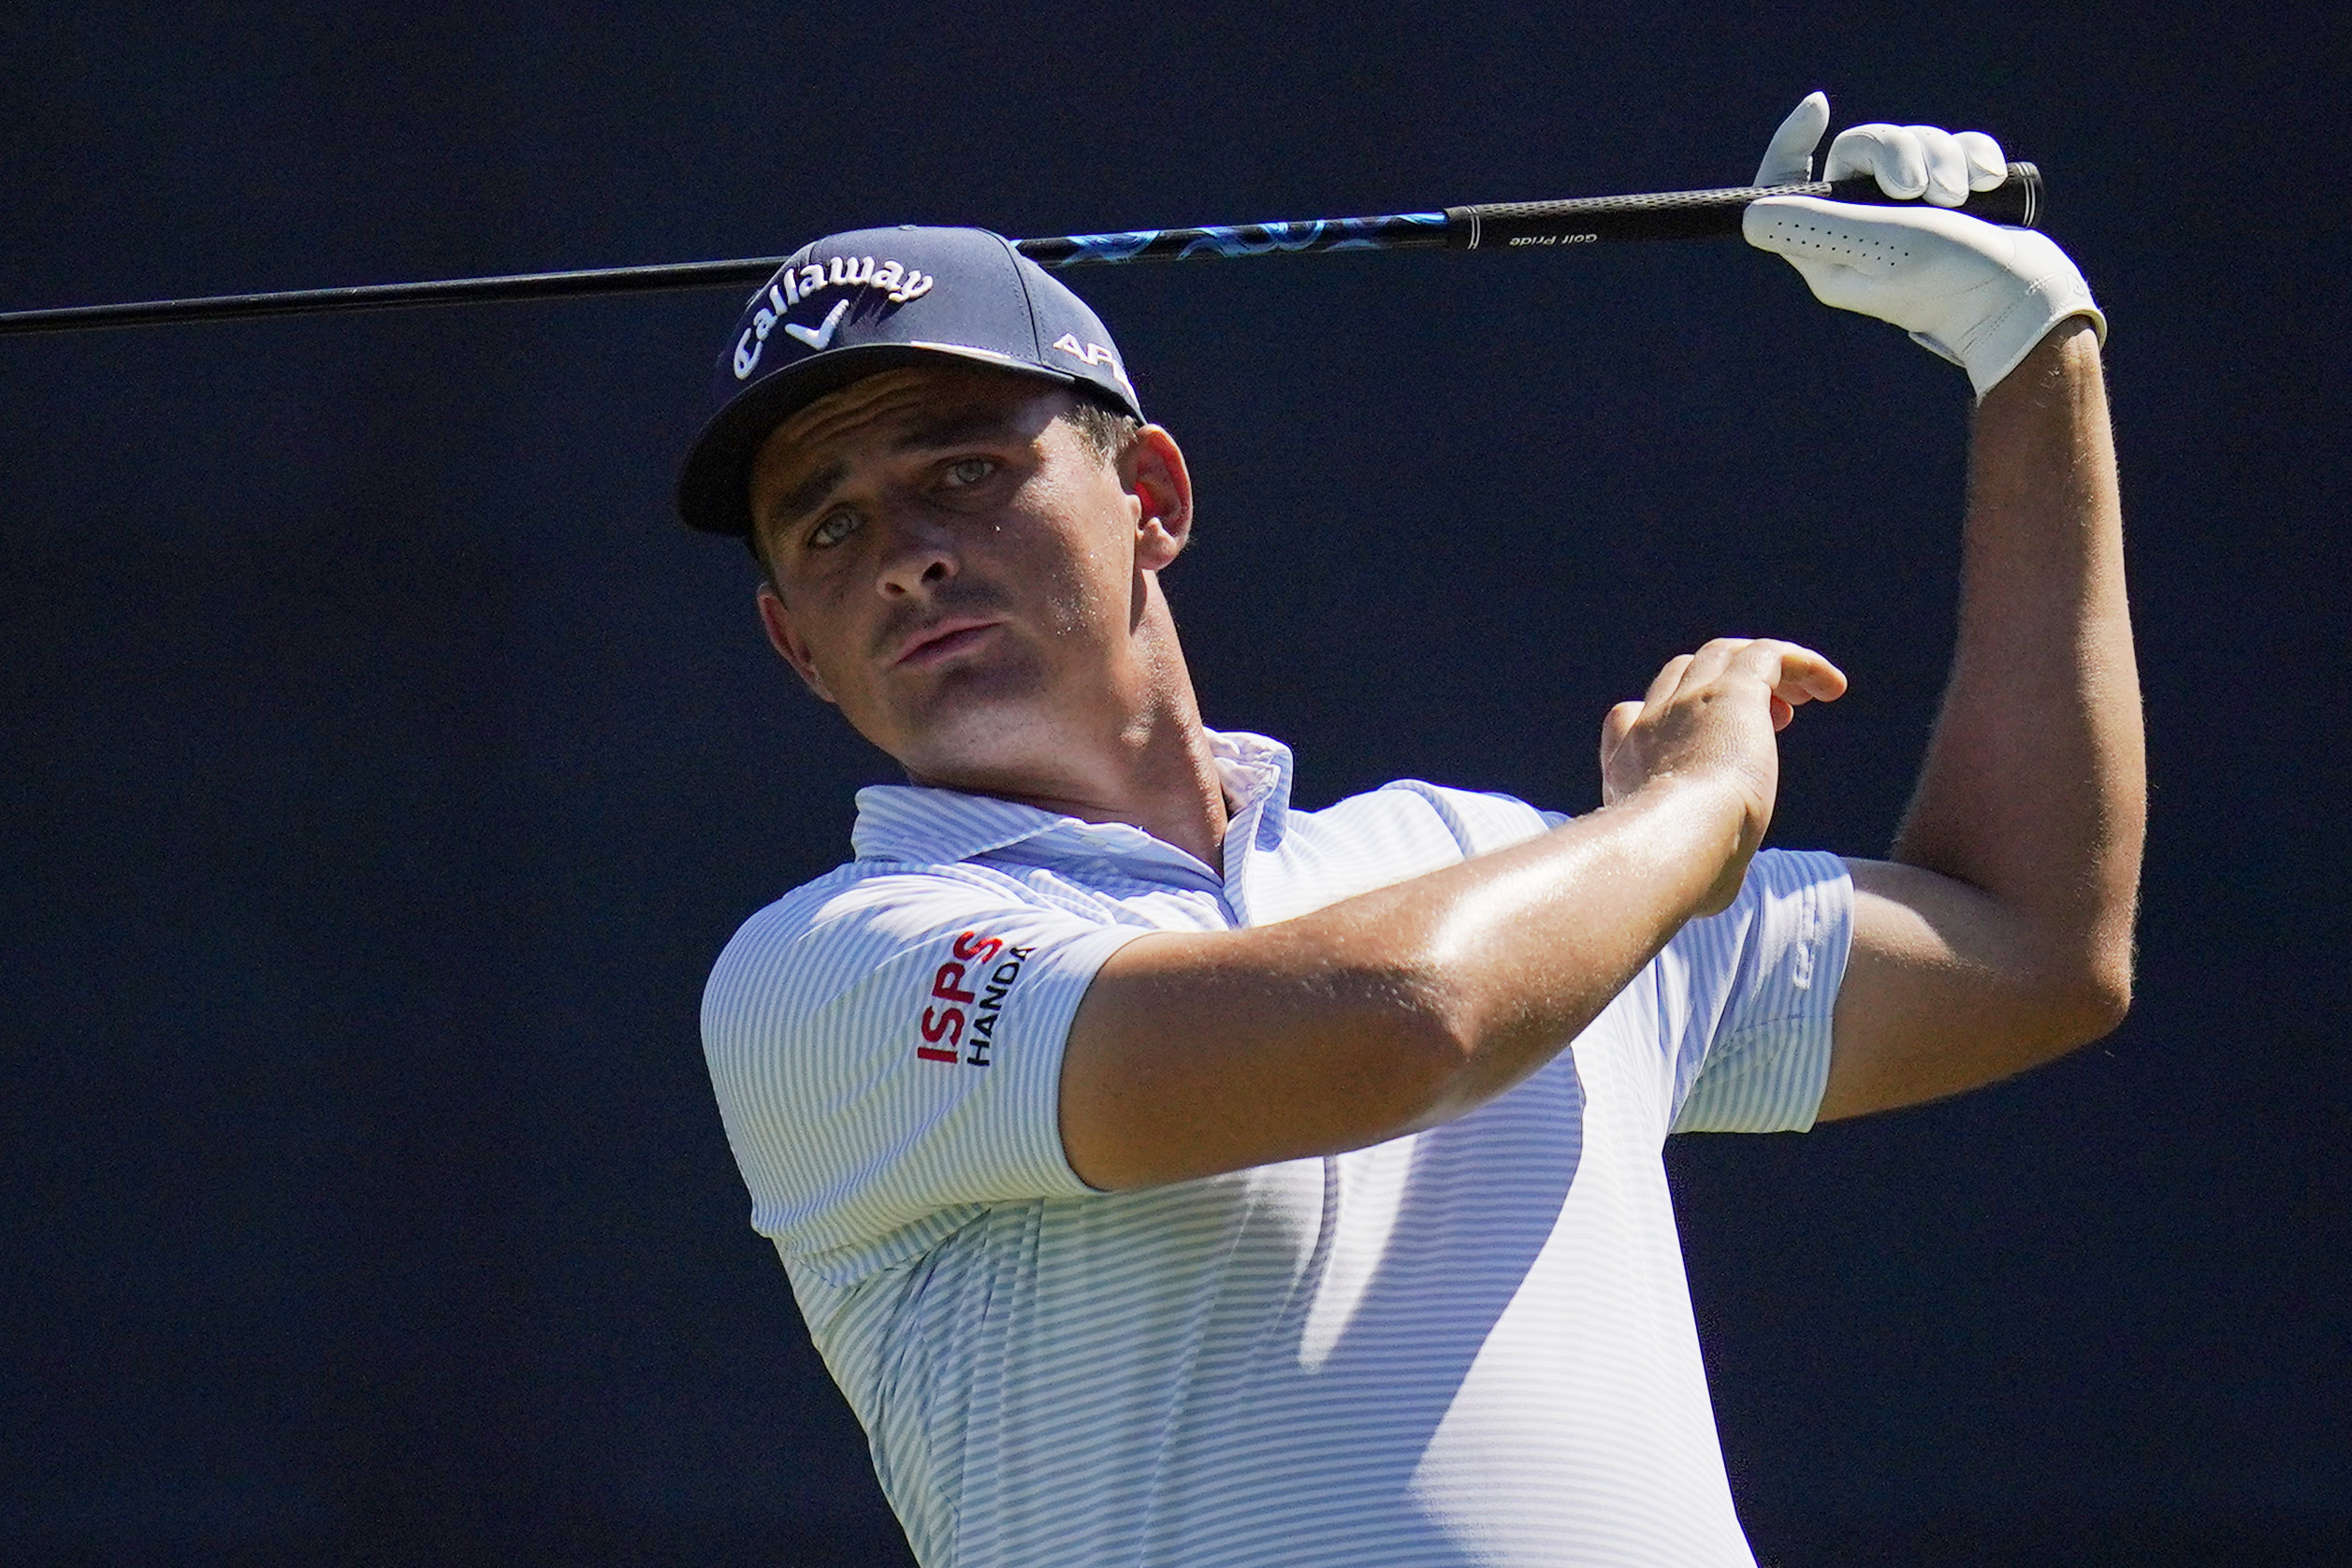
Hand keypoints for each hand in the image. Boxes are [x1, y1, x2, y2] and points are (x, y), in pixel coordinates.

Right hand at [1600, 639, 1847, 913]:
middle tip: (1775, 720)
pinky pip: (1768, 655)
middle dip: (1723, 686)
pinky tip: (1833, 689)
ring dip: (1765, 668)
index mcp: (1627, 765)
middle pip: (1683, 673)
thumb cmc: (1679, 875)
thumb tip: (1713, 898)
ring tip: (1808, 697)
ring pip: (1724, 654)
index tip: (1712, 744)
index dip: (1671, 716)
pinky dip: (1801, 663)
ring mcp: (1688, 703)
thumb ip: (1699, 873)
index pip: (1631, 715)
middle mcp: (1651, 724)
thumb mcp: (1684, 875)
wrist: (1674, 845)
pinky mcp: (1733, 694)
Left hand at [1745, 93, 2104, 396]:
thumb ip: (1816, 225)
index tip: (1818, 108)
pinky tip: (1988, 182)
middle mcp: (1859, 229)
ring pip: (1911, 144)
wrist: (2028, 299)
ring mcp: (1906, 215)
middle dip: (1898, 152)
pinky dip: (1972, 157)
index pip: (1786, 188)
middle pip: (1858, 150)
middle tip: (1923, 190)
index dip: (1791, 144)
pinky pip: (1953, 150)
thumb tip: (1750, 216)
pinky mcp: (1950, 203)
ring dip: (1942, 157)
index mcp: (1826, 248)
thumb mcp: (1877, 246)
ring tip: (1962, 197)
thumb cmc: (1950, 278)